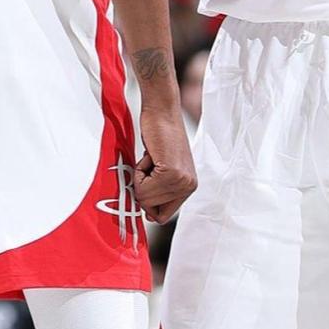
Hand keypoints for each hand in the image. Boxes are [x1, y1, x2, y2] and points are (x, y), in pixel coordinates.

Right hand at [133, 108, 196, 224]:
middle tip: (152, 164)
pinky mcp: (171, 173)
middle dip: (142, 186)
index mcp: (188, 188)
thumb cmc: (159, 136)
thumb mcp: (161, 169)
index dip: (147, 204)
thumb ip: (158, 192)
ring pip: (144, 198)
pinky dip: (139, 170)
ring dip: (139, 177)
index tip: (146, 184)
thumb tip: (149, 216)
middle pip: (150, 209)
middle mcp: (189, 187)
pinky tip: (151, 155)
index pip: (162, 217)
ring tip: (152, 158)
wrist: (162, 111)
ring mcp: (181, 181)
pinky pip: (142, 187)